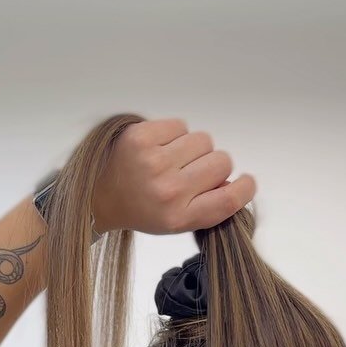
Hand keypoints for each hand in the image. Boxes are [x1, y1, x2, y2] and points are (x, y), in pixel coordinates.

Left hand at [92, 118, 255, 234]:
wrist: (99, 196)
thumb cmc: (142, 208)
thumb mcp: (175, 221)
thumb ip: (206, 205)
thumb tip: (230, 180)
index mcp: (179, 218)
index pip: (228, 200)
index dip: (244, 188)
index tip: (246, 182)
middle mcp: (168, 191)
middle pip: (221, 162)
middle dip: (214, 164)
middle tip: (193, 171)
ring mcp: (154, 162)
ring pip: (203, 140)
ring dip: (193, 147)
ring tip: (173, 159)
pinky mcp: (141, 138)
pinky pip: (180, 125)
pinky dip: (174, 133)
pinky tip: (160, 147)